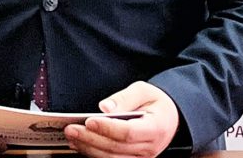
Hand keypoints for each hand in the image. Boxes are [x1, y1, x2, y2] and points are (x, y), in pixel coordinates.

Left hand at [64, 81, 179, 157]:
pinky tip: (80, 145)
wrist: (170, 119)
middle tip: (71, 128)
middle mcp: (149, 148)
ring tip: (72, 136)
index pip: (128, 132)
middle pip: (116, 148)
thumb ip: (125, 97)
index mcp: (156, 128)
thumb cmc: (156, 104)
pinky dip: (94, 154)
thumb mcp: (144, 90)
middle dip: (90, 138)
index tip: (89, 120)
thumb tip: (104, 107)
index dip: (107, 128)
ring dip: (89, 149)